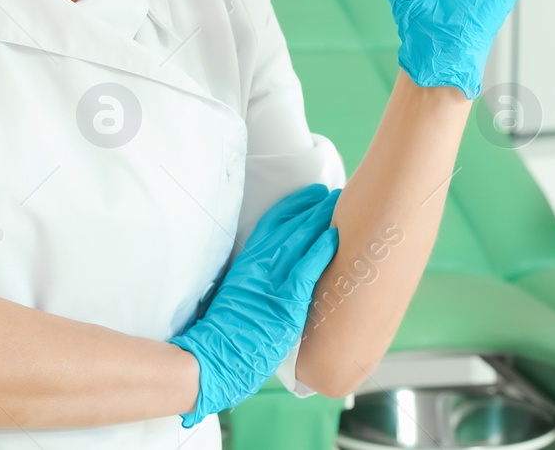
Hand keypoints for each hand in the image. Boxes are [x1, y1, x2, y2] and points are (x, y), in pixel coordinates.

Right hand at [170, 182, 339, 426]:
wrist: (213, 360)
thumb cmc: (225, 336)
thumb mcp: (235, 296)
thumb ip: (254, 281)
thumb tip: (272, 274)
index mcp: (247, 263)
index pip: (272, 223)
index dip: (294, 205)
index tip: (311, 194)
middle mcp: (259, 267)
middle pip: (291, 226)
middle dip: (315, 208)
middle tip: (335, 194)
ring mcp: (271, 283)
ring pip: (299, 242)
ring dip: (321, 221)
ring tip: (341, 206)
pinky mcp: (284, 303)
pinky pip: (305, 271)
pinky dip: (320, 252)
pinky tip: (335, 238)